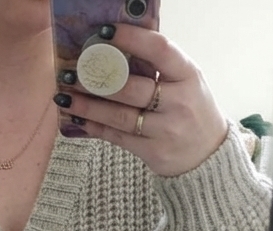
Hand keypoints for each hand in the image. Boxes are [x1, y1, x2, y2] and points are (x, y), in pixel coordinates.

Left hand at [54, 23, 228, 177]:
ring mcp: (165, 130)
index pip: (159, 50)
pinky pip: (117, 137)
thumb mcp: (185, 81)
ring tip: (64, 95)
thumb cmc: (191, 109)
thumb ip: (157, 66)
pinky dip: (94, 126)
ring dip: (88, 104)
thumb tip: (115, 46)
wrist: (208, 156)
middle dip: (98, 78)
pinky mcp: (152, 152)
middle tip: (73, 70)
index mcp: (188, 75)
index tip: (103, 32)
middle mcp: (178, 103)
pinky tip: (77, 117)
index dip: (130, 39)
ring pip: (119, 115)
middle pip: (132, 88)